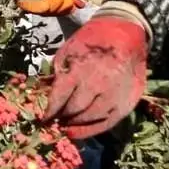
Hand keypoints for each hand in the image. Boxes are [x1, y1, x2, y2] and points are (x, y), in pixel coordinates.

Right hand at [16, 0, 84, 15]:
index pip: (21, 0)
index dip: (34, 6)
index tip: (47, 5)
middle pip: (35, 9)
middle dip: (51, 7)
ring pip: (46, 12)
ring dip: (60, 8)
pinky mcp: (49, 2)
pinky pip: (55, 11)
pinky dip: (65, 9)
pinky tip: (73, 2)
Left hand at [42, 17, 147, 139]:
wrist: (124, 35)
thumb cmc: (91, 42)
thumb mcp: (69, 51)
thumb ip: (58, 72)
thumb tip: (43, 94)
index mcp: (80, 68)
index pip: (60, 95)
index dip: (50, 110)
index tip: (43, 118)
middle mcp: (98, 83)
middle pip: (74, 109)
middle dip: (62, 117)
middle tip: (56, 120)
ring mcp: (114, 94)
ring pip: (90, 118)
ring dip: (75, 124)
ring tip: (66, 125)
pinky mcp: (126, 102)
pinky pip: (107, 123)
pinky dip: (91, 131)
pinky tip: (79, 132)